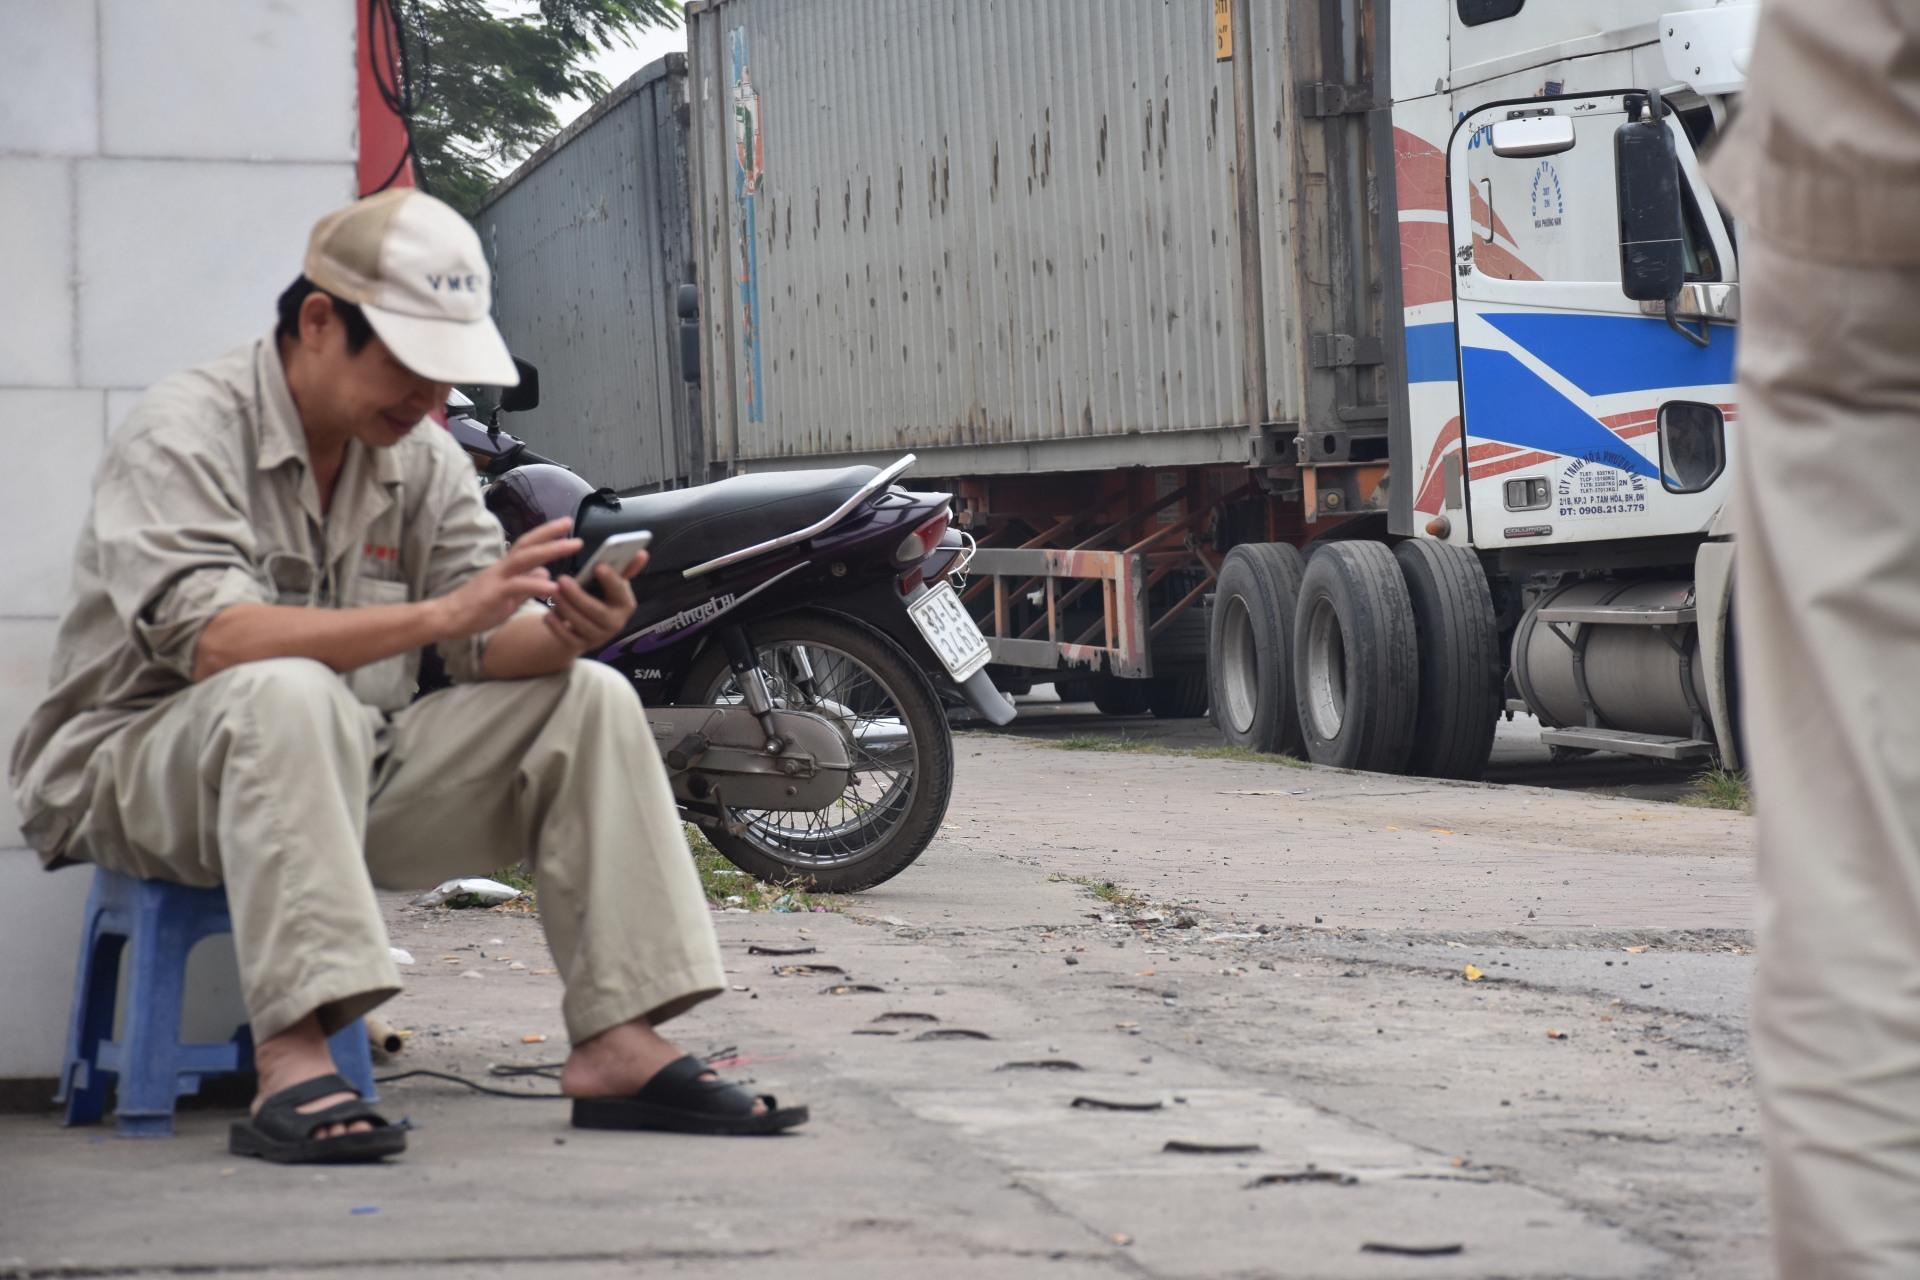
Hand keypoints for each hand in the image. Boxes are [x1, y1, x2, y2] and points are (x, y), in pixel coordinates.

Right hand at [433, 517, 579, 642]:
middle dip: (550, 532)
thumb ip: (527, 584)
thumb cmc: (477, 607)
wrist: (448, 618)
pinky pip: (517, 586)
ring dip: (550, 551)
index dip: (545, 534)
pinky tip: (553, 587)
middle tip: (569, 522)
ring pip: (525, 559)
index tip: (565, 525)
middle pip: (527, 544)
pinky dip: (536, 585)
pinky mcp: (494, 594)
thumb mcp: (509, 596)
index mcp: (506, 567)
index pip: (528, 545)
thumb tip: (545, 573)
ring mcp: (497, 578)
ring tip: (571, 546)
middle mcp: (502, 567)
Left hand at [544, 549, 648, 653]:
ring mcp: (599, 637)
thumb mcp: (612, 583)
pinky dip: (557, 627)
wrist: (588, 623)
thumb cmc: (601, 596)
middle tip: (561, 579)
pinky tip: (548, 614)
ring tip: (552, 592)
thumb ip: (625, 568)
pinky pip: (568, 639)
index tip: (598, 565)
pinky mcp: (582, 646)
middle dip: (578, 596)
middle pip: (598, 611)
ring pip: (581, 625)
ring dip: (565, 608)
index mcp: (626, 604)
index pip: (620, 591)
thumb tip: (642, 553)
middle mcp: (616, 623)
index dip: (610, 580)